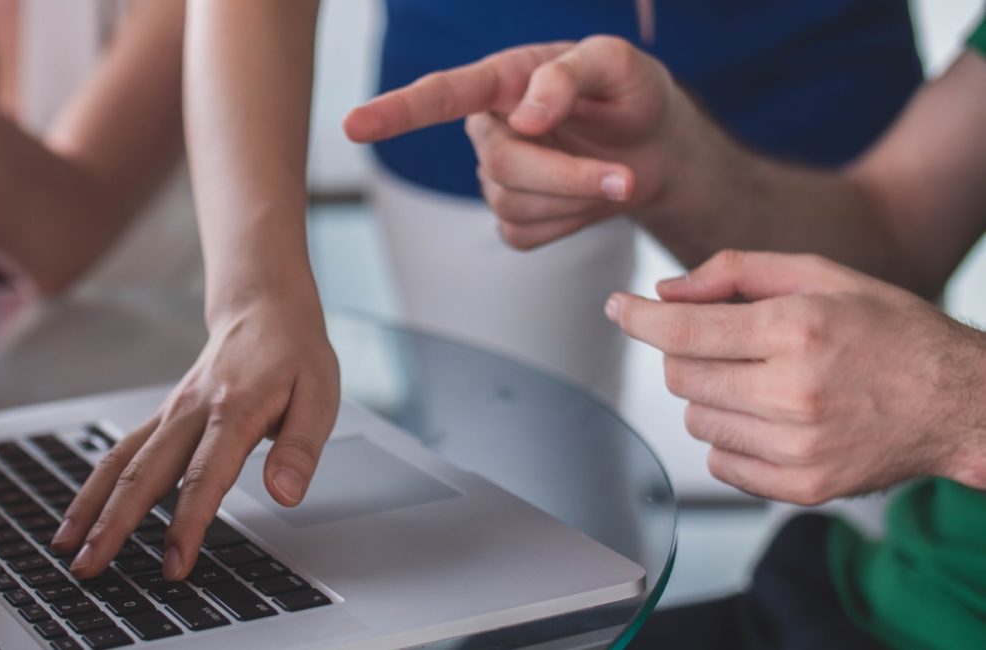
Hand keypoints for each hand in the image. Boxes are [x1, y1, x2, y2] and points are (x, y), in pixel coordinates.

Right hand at [51, 297, 339, 579]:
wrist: (263, 306)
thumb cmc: (294, 354)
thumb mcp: (320, 396)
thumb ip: (300, 448)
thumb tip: (285, 494)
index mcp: (234, 410)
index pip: (204, 476)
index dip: (188, 523)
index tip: (174, 564)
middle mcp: (191, 412)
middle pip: (144, 473)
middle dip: (114, 525)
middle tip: (90, 567)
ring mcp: (171, 413)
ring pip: (120, 462)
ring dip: (91, 507)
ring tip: (65, 548)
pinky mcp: (162, 417)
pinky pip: (120, 452)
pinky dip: (95, 486)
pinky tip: (79, 516)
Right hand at [345, 37, 699, 249]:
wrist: (657, 147)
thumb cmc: (630, 93)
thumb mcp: (617, 64)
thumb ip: (569, 75)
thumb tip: (526, 117)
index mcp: (502, 80)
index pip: (440, 95)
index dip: (395, 112)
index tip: (353, 126)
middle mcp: (489, 128)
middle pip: (501, 166)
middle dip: (566, 176)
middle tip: (624, 177)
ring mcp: (497, 177)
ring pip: (513, 205)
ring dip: (576, 198)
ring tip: (617, 177)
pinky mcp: (514, 219)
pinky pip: (525, 235)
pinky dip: (569, 224)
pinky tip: (587, 201)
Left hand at [605, 250, 985, 503]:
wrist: (960, 403)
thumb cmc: (891, 332)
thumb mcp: (822, 275)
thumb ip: (736, 272)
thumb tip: (665, 293)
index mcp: (797, 330)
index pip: (683, 331)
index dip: (638, 318)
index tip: (618, 308)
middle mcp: (794, 392)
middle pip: (681, 376)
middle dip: (688, 353)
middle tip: (728, 343)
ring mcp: (798, 447)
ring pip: (695, 420)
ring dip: (711, 396)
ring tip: (762, 381)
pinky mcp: (802, 487)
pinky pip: (721, 463)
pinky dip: (731, 439)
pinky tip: (771, 418)